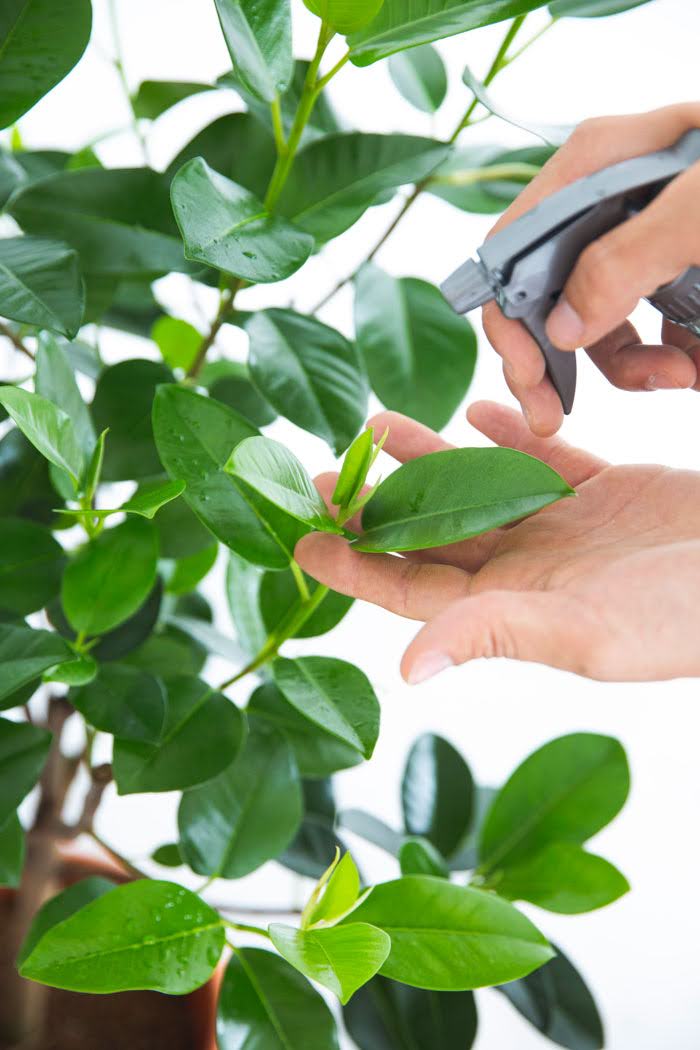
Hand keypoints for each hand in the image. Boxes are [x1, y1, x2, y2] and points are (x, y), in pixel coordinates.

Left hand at [295, 402, 699, 684]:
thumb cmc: (686, 618)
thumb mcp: (589, 634)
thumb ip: (497, 634)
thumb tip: (408, 668)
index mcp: (512, 607)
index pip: (413, 589)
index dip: (355, 565)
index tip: (301, 538)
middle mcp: (529, 569)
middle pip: (432, 534)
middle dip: (375, 505)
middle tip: (321, 471)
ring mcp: (565, 529)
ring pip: (478, 489)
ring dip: (429, 459)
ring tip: (378, 423)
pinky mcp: (605, 494)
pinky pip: (544, 461)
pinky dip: (509, 436)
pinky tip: (477, 412)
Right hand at [484, 103, 699, 435]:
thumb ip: (628, 258)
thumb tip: (561, 328)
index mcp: (599, 163)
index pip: (512, 247)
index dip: (509, 318)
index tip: (530, 380)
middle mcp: (610, 197)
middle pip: (549, 291)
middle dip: (563, 357)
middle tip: (556, 419)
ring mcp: (647, 233)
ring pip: (601, 319)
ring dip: (632, 365)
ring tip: (684, 376)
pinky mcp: (682, 265)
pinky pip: (653, 324)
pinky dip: (671, 356)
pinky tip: (698, 365)